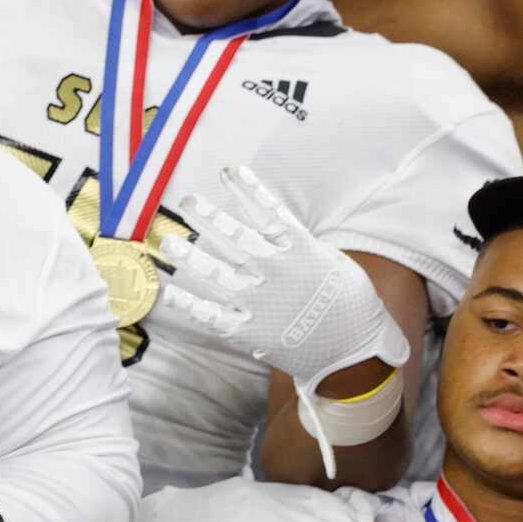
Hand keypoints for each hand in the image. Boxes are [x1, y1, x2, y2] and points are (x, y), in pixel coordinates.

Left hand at [160, 165, 407, 390]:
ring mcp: (258, 301)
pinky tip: (170, 292)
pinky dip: (188, 304)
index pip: (268, 211)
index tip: (229, 170)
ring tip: (169, 241)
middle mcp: (275, 272)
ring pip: (216, 273)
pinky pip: (210, 315)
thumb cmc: (349, 305)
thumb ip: (302, 246)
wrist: (353, 351)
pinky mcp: (247, 329)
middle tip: (189, 200)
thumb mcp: (334, 264)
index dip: (248, 189)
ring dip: (190, 256)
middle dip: (209, 216)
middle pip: (235, 237)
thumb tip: (278, 231)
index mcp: (300, 251)